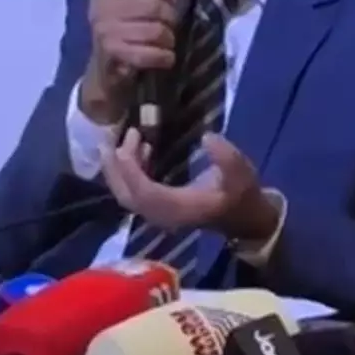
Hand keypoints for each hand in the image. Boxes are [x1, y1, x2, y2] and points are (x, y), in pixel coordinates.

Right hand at [80, 0, 198, 123]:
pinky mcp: (113, 54)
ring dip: (168, 40)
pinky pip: (149, 53)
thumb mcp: (142, 7)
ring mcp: (105, 32)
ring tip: (166, 43)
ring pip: (155, 30)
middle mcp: (101, 10)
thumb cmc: (129, 34)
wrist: (107, 74)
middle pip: (152, 5)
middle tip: (170, 27)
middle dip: (170, 18)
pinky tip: (165, 58)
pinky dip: (164, 57)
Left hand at [98, 129, 278, 242]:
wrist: (244, 218)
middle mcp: (163, 215)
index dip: (132, 169)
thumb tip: (207, 137)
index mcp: (179, 208)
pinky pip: (134, 191)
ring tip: (127, 137)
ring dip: (119, 167)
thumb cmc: (241, 194)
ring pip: (126, 193)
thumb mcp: (241, 173)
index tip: (129, 142)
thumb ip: (226, 157)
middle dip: (115, 167)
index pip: (145, 192)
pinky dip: (129, 171)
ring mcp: (158, 213)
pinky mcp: (158, 206)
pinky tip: (141, 149)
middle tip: (111, 138)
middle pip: (126, 195)